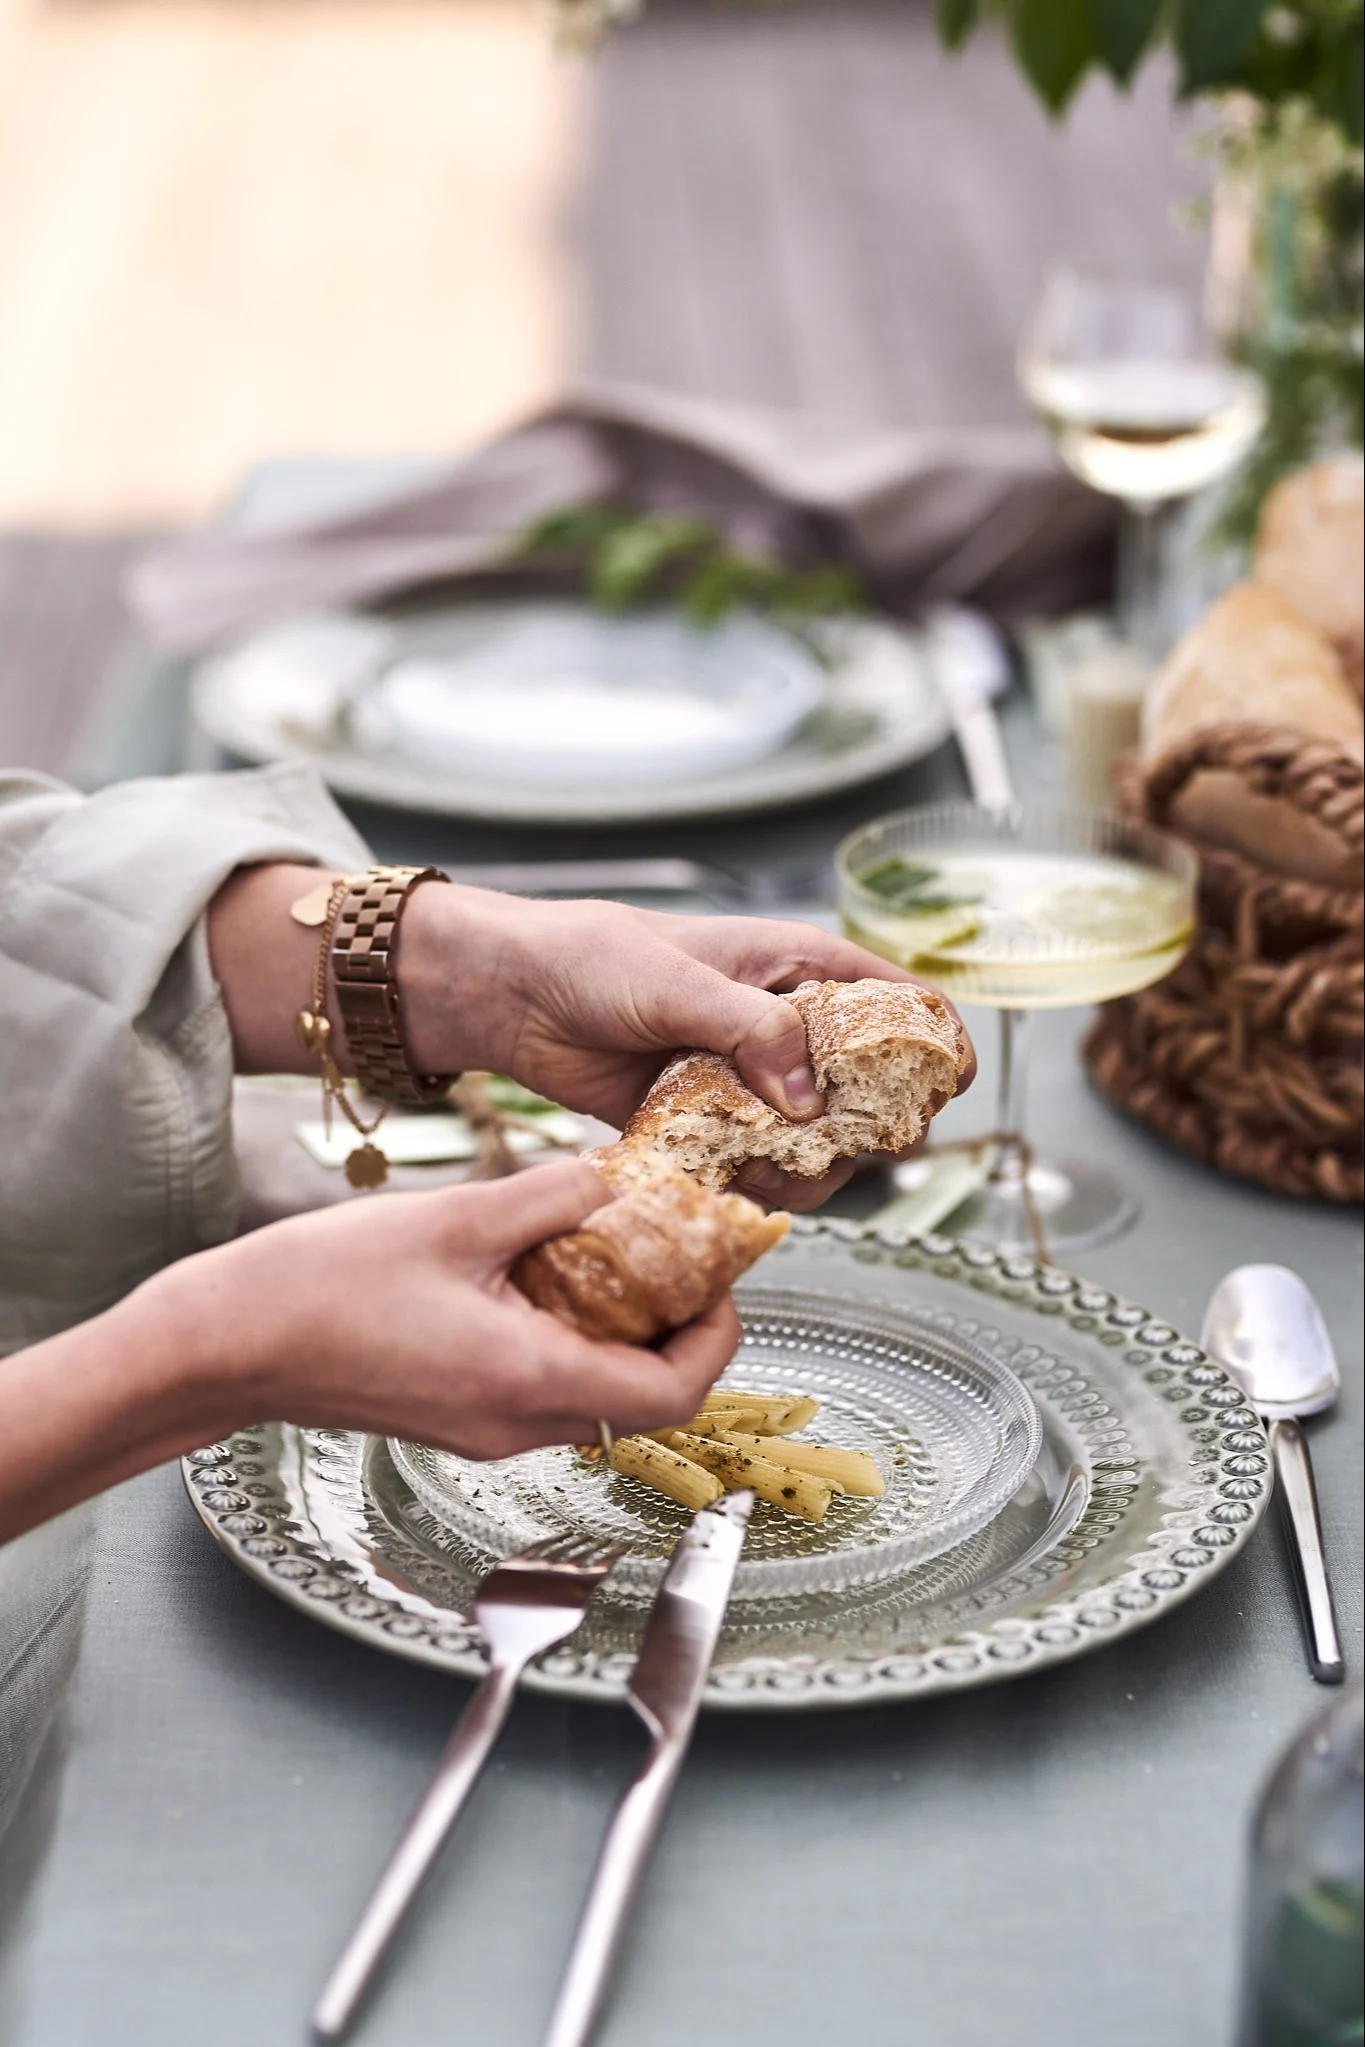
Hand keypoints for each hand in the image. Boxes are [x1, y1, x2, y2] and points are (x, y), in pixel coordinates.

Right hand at [158, 1159, 738, 1457]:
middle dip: (674, 1328)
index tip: (718, 1278)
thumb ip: (553, 1196)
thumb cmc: (321, 1286)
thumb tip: (617, 1179)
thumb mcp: (457, 1217)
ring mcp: (487, 1431)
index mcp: (532, 1379)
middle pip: (644, 1398)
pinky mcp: (459, 1419)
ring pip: (595, 1395)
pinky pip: (545, 1388)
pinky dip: (568, 1338)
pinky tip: (538, 1275)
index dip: (718, 1336)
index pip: (675, 1391)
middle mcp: (519, 1424)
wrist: (226, 1344)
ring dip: (619, 1332)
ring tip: (607, 1253)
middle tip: (672, 1256)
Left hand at [401, 891, 975, 1210]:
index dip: (934, 1043)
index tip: (946, 1090)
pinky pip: (755, 1166)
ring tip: (764, 1169)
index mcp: (796, 967)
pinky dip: (753, 1183)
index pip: (895, 1000)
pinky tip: (729, 1180)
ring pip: (814, 1142)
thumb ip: (752, 1029)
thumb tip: (808, 1098)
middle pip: (866, 1090)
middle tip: (835, 1150)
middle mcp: (783, 1026)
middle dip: (863, 1130)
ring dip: (805, 1169)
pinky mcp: (709, 1123)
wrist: (513, 996)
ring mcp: (748, 1079)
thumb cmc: (593, 958)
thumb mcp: (680, 981)